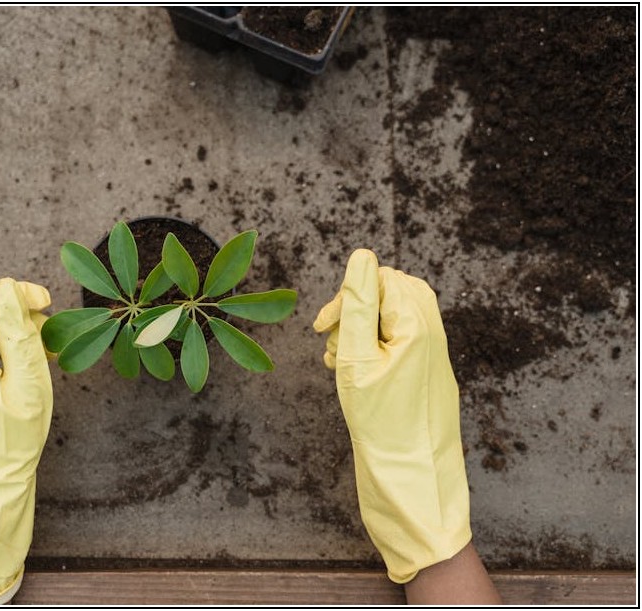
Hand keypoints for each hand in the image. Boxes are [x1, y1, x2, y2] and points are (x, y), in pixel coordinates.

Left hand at [0, 278, 52, 604]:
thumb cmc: (14, 438)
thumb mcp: (27, 382)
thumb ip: (16, 331)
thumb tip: (6, 287)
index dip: (11, 293)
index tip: (44, 302)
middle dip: (7, 306)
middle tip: (41, 316)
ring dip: (5, 324)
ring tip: (39, 338)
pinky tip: (24, 357)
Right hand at [313, 250, 470, 583]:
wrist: (410, 483)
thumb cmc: (381, 425)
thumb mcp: (358, 359)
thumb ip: (360, 305)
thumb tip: (363, 256)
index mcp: (420, 327)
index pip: (381, 281)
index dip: (348, 297)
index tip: (322, 328)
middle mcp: (433, 337)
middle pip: (391, 294)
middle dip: (356, 310)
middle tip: (332, 341)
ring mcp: (432, 357)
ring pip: (393, 318)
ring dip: (360, 331)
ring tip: (340, 362)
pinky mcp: (426, 376)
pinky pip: (399, 342)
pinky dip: (372, 350)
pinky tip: (353, 376)